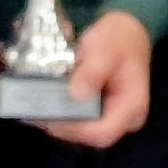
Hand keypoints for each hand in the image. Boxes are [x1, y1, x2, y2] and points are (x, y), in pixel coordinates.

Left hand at [47, 8, 152, 149]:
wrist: (127, 31)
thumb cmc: (120, 38)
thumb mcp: (107, 47)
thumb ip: (93, 70)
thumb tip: (75, 95)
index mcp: (132, 106)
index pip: (103, 132)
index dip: (73, 128)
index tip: (49, 112)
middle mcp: (124, 119)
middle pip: (89, 135)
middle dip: (60, 123)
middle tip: (34, 107)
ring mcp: (111, 118)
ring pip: (80, 130)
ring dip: (57, 118)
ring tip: (34, 103)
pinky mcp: (98, 113)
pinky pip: (78, 120)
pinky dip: (60, 112)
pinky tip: (42, 100)